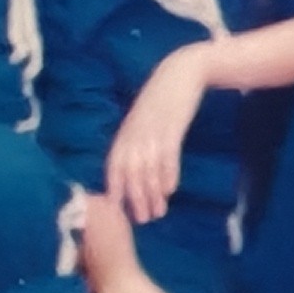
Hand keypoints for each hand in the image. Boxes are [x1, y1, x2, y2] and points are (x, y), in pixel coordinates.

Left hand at [108, 50, 209, 225]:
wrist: (180, 72)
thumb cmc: (161, 99)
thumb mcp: (143, 120)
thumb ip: (136, 140)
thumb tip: (134, 168)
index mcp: (125, 132)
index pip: (113, 164)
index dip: (113, 187)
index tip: (115, 209)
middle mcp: (134, 133)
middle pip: (130, 171)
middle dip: (134, 198)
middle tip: (142, 220)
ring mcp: (152, 129)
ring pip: (148, 167)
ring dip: (152, 192)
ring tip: (158, 212)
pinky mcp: (172, 125)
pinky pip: (168, 153)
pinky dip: (168, 172)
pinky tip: (171, 190)